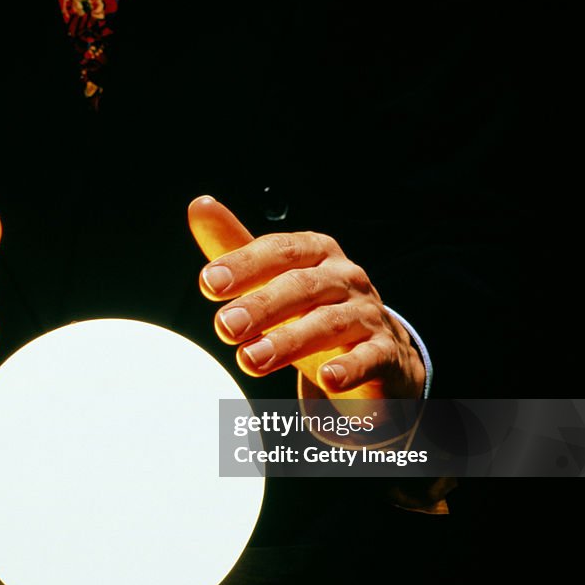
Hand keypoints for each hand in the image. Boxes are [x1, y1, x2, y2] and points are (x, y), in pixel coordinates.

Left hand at [187, 196, 423, 398]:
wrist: (375, 352)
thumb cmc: (312, 308)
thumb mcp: (273, 277)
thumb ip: (235, 247)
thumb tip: (199, 206)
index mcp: (316, 252)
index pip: (279, 250)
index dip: (244, 264)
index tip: (208, 283)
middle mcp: (345, 277)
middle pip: (302, 286)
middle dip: (261, 306)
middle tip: (224, 327)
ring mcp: (367, 314)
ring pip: (329, 324)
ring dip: (288, 342)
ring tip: (250, 360)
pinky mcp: (384, 353)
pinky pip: (369, 358)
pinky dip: (349, 368)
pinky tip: (327, 379)